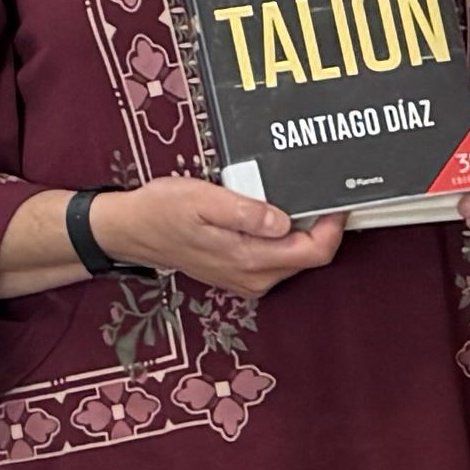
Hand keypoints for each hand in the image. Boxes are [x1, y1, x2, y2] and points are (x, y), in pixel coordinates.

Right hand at [86, 174, 343, 299]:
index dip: (333, 226)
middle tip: (312, 190)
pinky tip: (270, 214)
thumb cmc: (162, 211)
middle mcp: (255, 277)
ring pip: (294, 256)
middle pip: (309, 255)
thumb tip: (283, 221)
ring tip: (287, 197)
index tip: (337, 200)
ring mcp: (249, 279)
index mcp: (250, 260)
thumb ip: (245, 212)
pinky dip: (282, 236)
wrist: (133, 231)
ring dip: (300, 229)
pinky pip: (276, 256)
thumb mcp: (202, 200)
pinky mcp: (242, 274)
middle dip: (318, 224)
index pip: (314, 252)